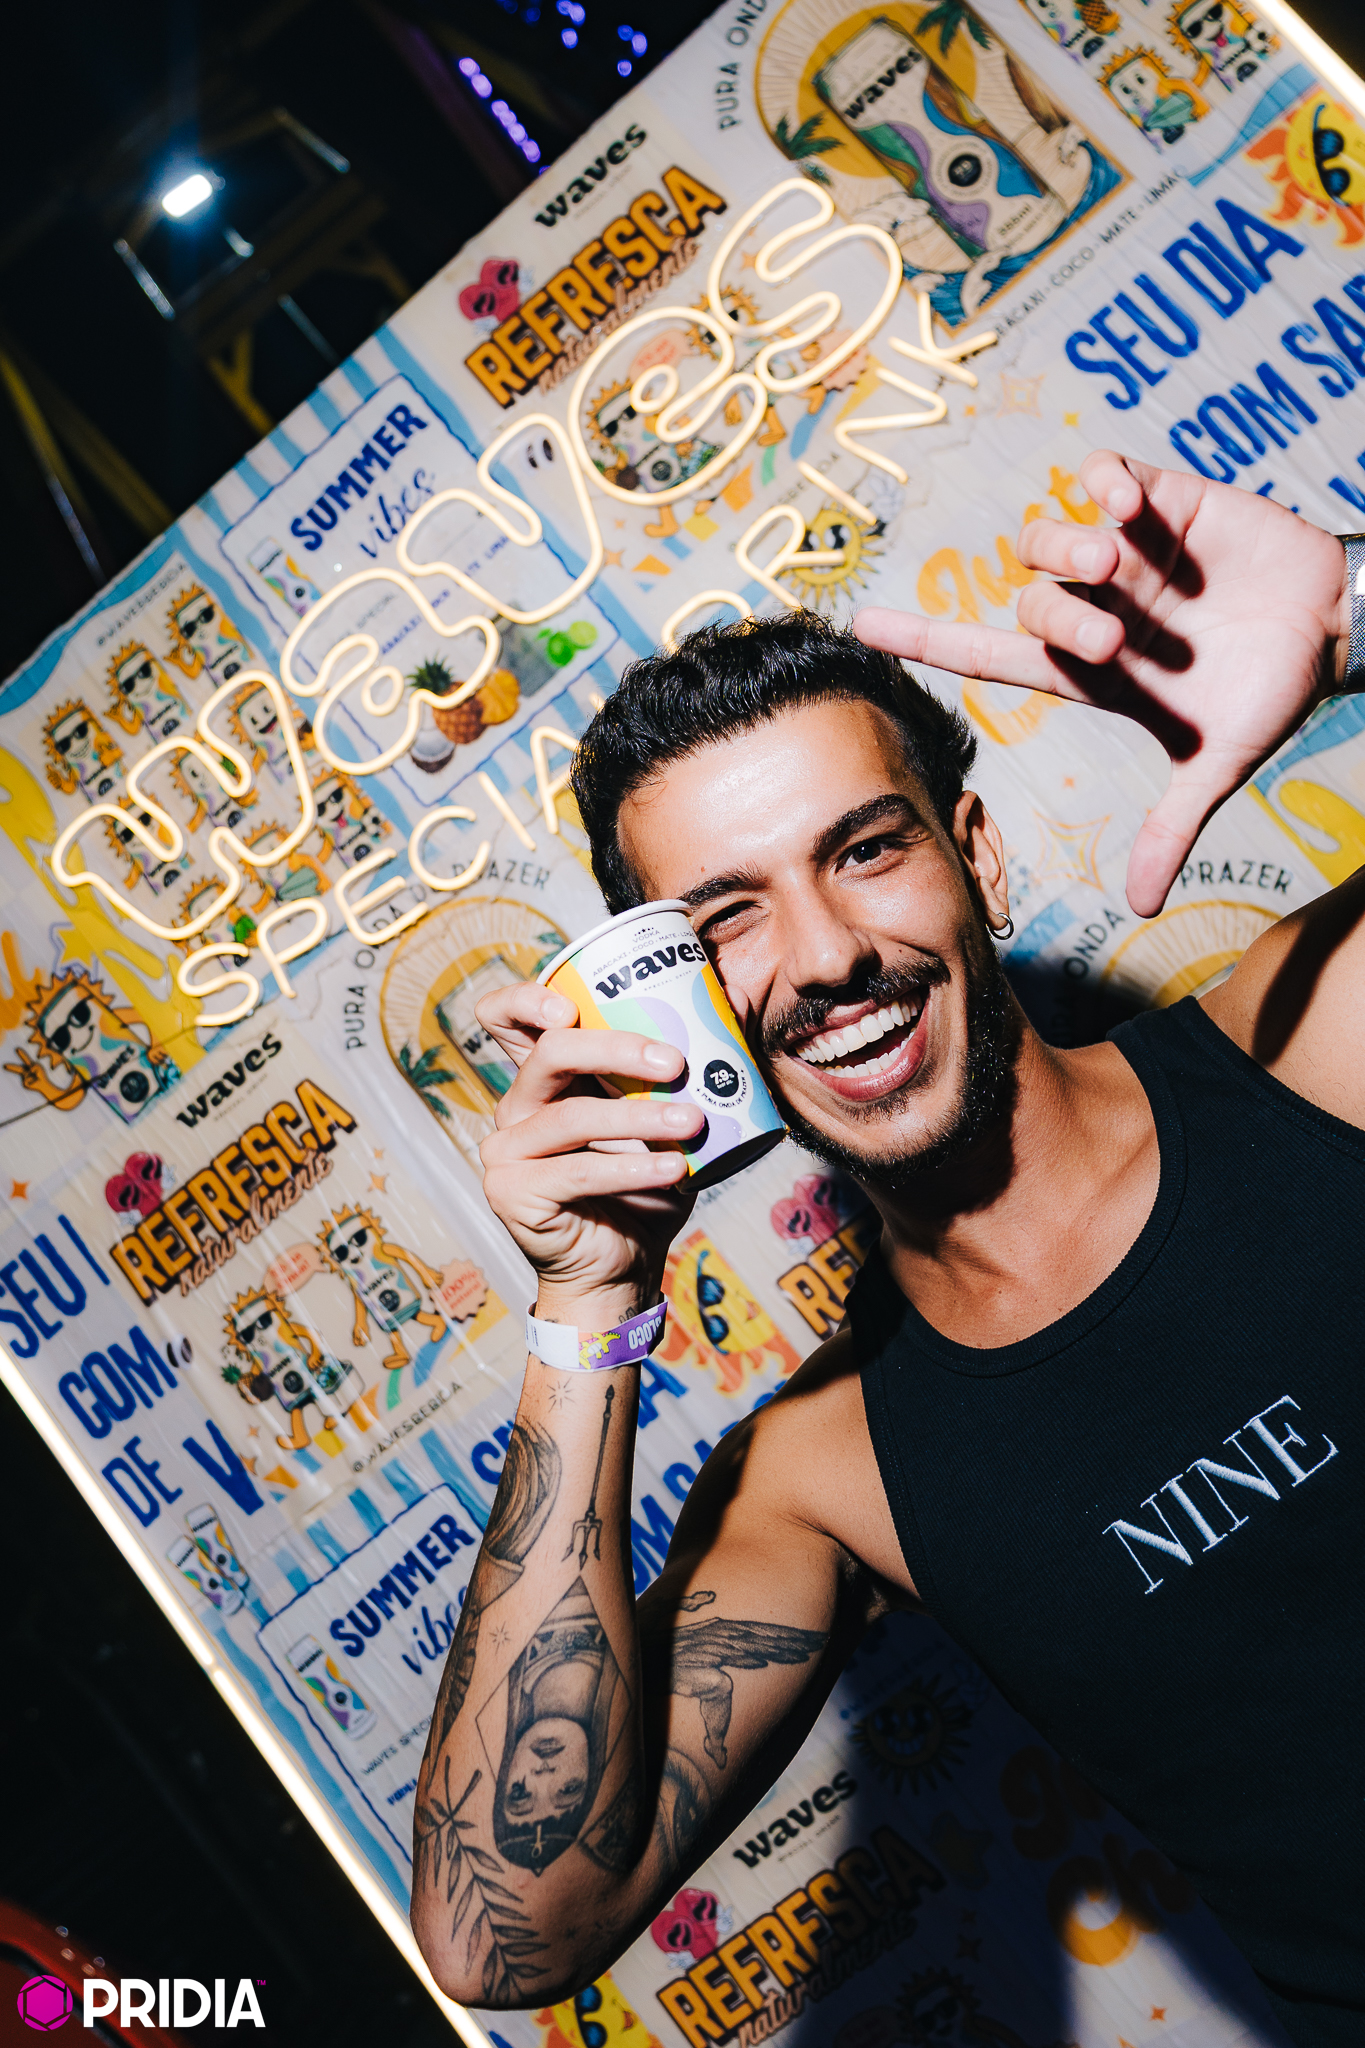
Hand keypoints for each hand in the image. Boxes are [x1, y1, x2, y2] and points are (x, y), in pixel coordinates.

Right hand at [475, 981, 702, 1324]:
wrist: (621, 1269)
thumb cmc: (643, 1187)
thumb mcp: (661, 1123)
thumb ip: (677, 1073)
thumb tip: (729, 1005)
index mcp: (543, 1079)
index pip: (504, 1018)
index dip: (528, 1000)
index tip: (575, 1005)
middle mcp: (515, 1106)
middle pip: (550, 1053)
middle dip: (616, 1049)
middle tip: (674, 1062)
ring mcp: (505, 1149)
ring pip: (572, 1116)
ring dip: (640, 1118)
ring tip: (693, 1124)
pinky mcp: (512, 1191)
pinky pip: (578, 1171)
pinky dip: (632, 1168)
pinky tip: (674, 1169)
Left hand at [856, 451, 1352, 915]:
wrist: (1335, 628)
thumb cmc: (1268, 694)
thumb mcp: (1216, 764)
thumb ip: (1171, 828)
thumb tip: (1143, 908)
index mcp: (1089, 670)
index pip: (986, 654)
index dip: (925, 638)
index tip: (862, 624)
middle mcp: (1093, 608)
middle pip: (1027, 601)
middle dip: (1061, 617)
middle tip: (1116, 637)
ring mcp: (1123, 554)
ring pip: (1046, 538)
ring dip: (1068, 550)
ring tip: (1119, 561)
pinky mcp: (1162, 500)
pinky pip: (1102, 473)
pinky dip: (1102, 482)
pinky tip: (1130, 504)